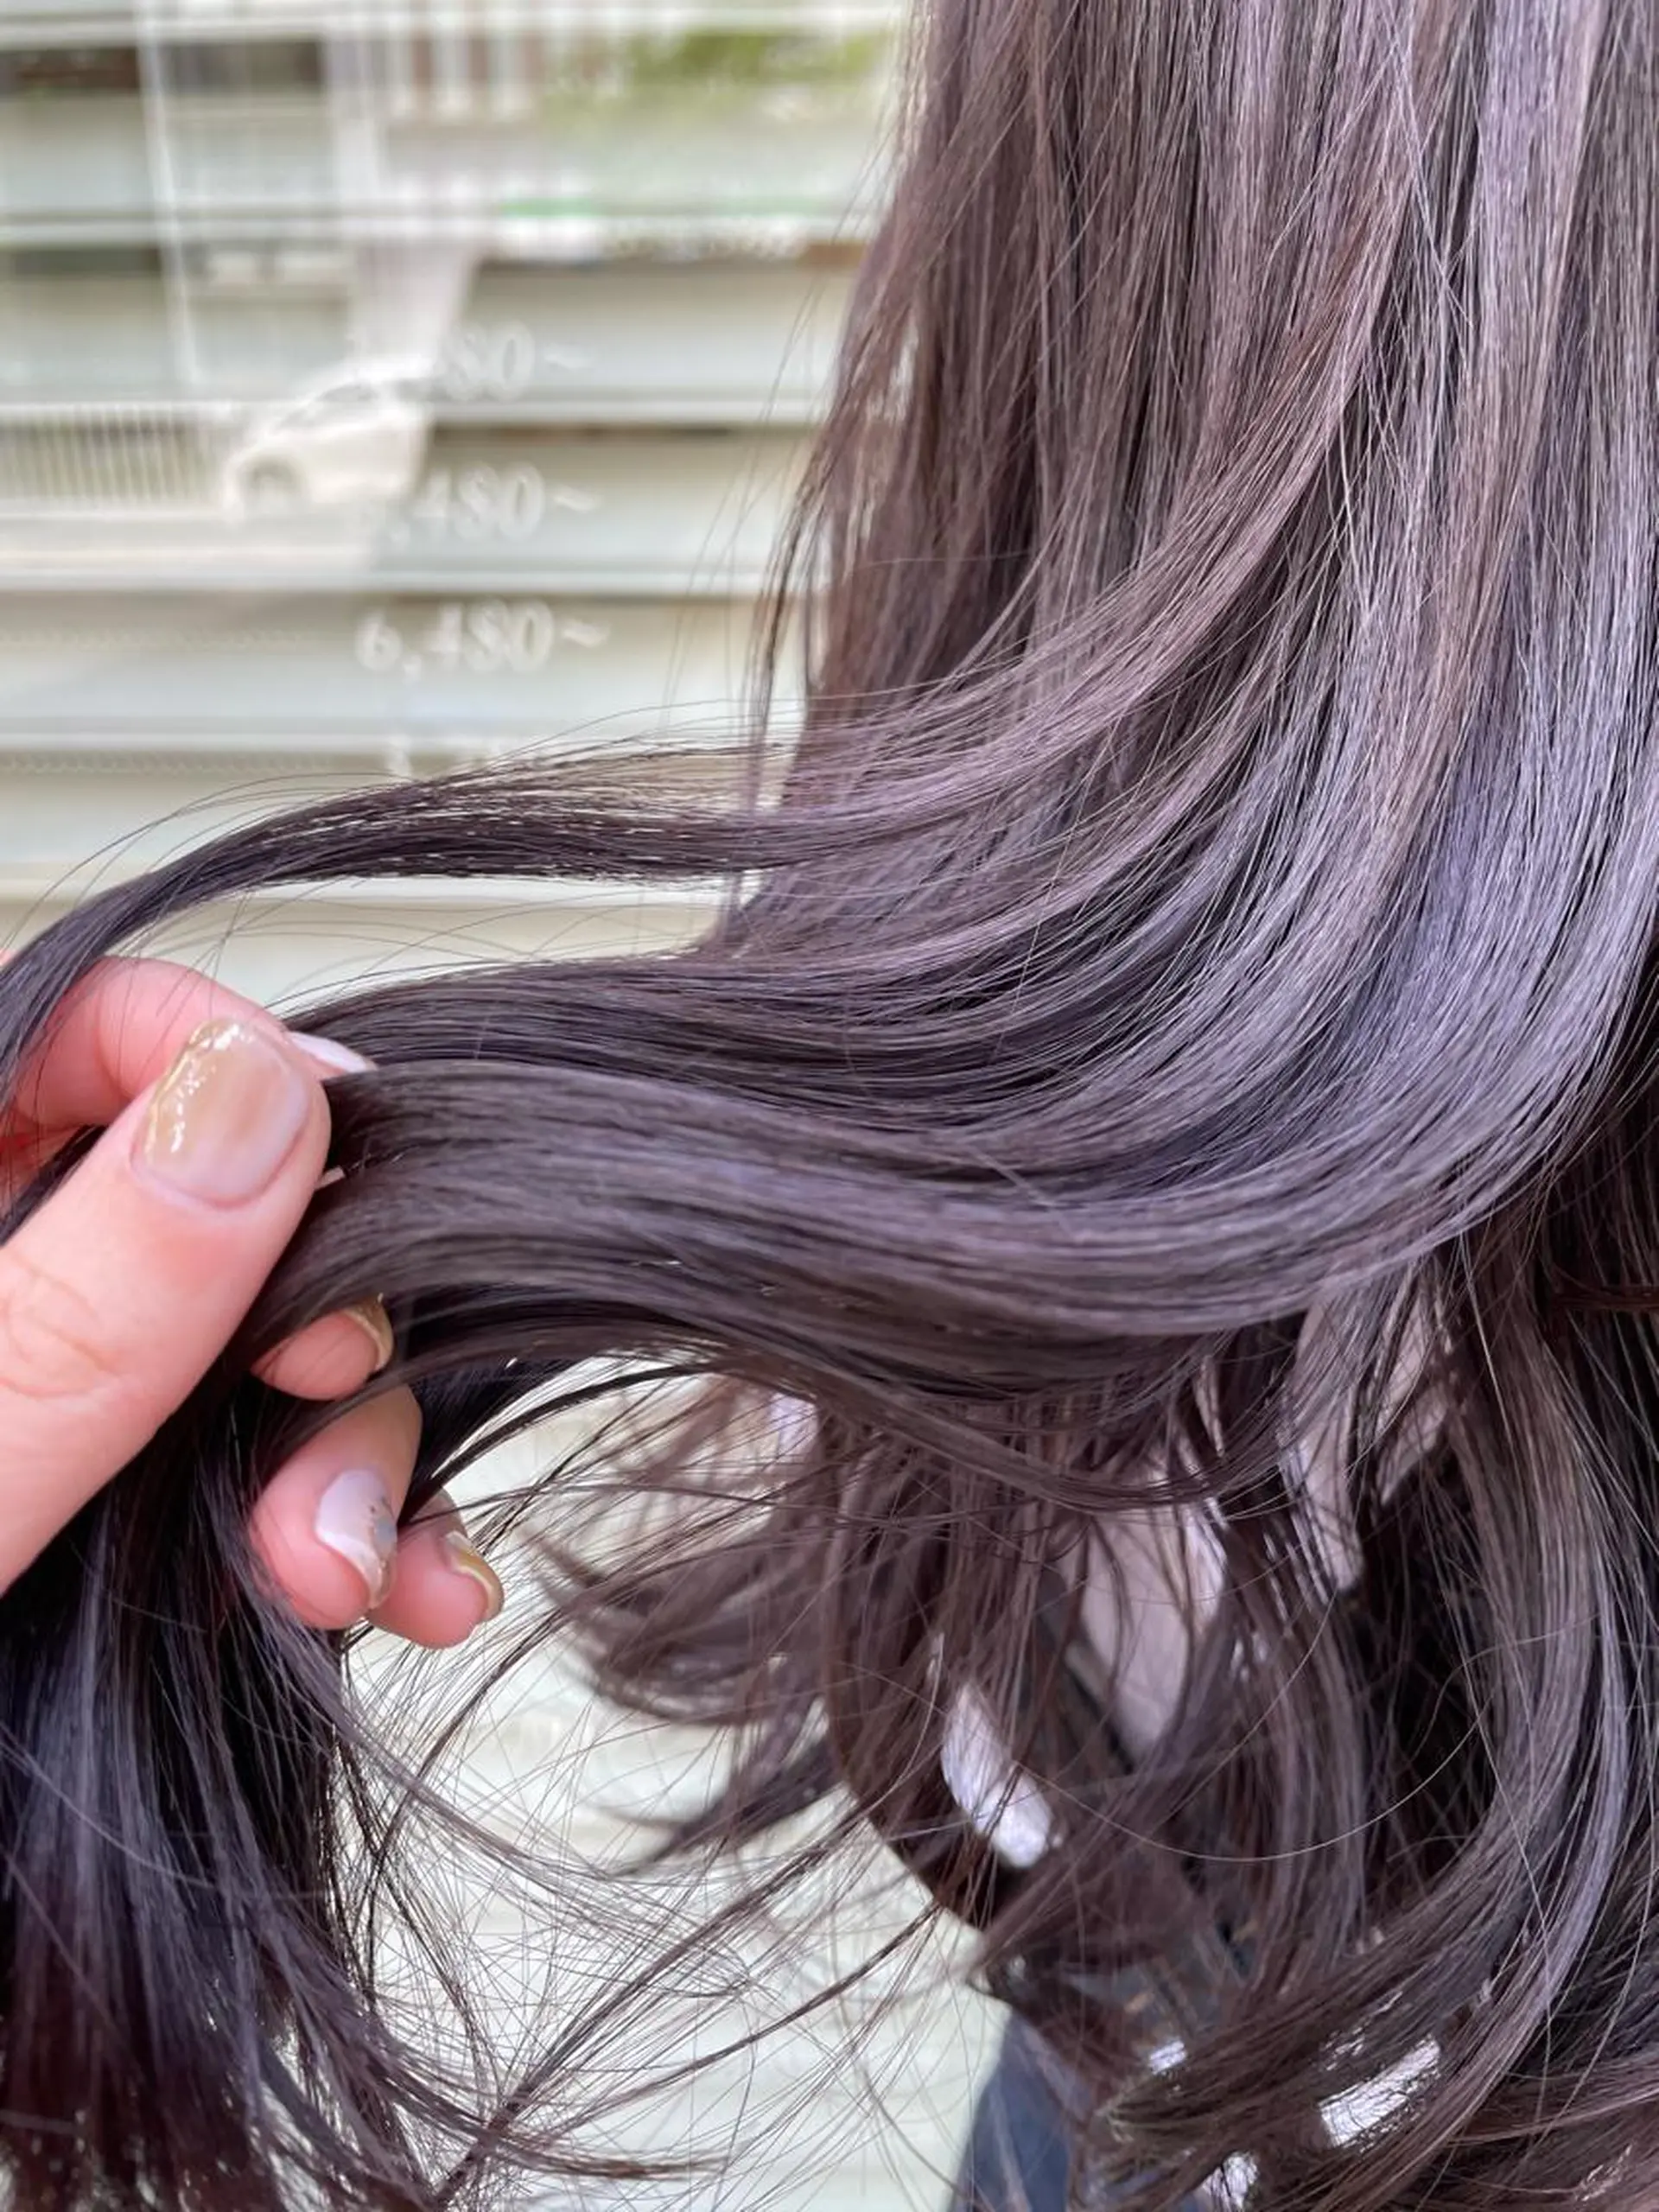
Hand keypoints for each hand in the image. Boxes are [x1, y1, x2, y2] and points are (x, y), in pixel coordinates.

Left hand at [0, 957, 501, 1645]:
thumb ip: (79, 1312)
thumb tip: (255, 1100)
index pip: (86, 1019)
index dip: (231, 1060)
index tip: (344, 1159)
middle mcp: (20, 1273)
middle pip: (221, 1192)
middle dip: (322, 1312)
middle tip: (340, 1405)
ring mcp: (80, 1386)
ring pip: (270, 1338)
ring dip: (356, 1444)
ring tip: (355, 1572)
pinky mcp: (126, 1505)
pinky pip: (269, 1460)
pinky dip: (345, 1515)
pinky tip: (395, 1589)